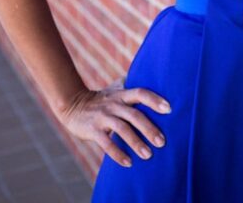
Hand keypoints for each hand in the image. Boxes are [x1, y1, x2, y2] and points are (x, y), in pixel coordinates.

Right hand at [56, 77, 172, 166]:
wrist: (73, 104)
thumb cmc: (102, 99)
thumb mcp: (115, 89)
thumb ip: (131, 86)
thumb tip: (153, 77)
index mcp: (122, 94)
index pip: (141, 93)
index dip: (155, 100)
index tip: (169, 109)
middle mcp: (114, 104)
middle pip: (134, 115)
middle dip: (149, 129)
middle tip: (162, 142)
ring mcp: (103, 117)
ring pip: (122, 129)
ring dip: (136, 143)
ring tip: (148, 155)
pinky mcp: (93, 130)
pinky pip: (106, 143)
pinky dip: (118, 154)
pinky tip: (129, 163)